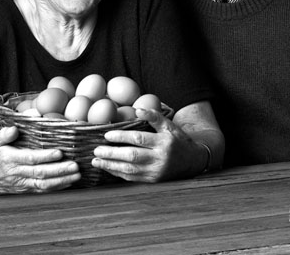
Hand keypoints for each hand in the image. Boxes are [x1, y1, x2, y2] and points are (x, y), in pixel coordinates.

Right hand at [0, 126, 81, 194]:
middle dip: (59, 170)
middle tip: (75, 165)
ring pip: (44, 184)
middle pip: (41, 173)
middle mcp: (17, 173)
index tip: (59, 152)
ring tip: (77, 175)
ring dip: (62, 180)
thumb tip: (13, 128)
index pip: (30, 158)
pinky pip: (43, 190)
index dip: (45, 156)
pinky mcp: (26, 190)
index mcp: (10, 159)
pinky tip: (70, 183)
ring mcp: (22, 183)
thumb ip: (3, 135)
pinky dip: (57, 188)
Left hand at [90, 108, 205, 182]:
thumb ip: (154, 116)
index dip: (121, 137)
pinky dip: (118, 173)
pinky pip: (133, 178)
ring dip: (111, 166)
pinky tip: (108, 168)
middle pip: (132, 156)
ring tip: (96, 161)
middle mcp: (160, 158)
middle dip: (112, 153)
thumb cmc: (178, 140)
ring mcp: (156, 171)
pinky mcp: (153, 180)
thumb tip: (137, 109)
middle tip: (96, 150)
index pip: (139, 139)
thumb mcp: (169, 125)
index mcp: (164, 142)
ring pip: (130, 169)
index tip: (107, 135)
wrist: (193, 161)